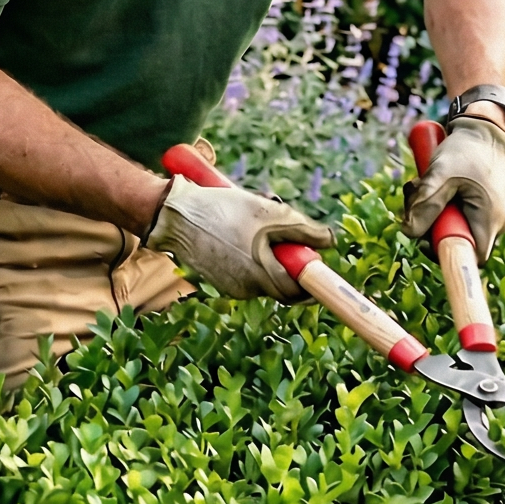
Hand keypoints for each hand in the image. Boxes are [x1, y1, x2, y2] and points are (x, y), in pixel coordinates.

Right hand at [147, 175, 334, 300]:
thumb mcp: (270, 213)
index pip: (295, 292)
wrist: (175, 214)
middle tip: (286, 233)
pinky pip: (244, 269)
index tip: (320, 271)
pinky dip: (249, 253)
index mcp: (260, 275)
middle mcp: (245, 288)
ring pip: (261, 273)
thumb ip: (303, 229)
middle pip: (279, 281)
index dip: (311, 283)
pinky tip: (238, 229)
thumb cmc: (224, 211)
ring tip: (256, 223)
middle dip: (286, 259)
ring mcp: (229, 285)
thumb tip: (329, 241)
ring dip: (267, 253)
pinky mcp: (217, 277)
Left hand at [402, 114, 504, 260]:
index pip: (469, 257)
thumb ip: (425, 205)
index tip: (424, 234)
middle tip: (416, 199)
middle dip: (430, 223)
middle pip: (456, 240)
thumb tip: (408, 232)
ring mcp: (490, 214)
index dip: (443, 251)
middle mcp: (496, 222)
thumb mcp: (441, 175)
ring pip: (453, 225)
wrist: (484, 127)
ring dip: (432, 209)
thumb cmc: (466, 149)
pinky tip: (434, 183)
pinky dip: (441, 201)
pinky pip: (457, 213)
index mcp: (490, 220)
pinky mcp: (482, 204)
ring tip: (424, 183)